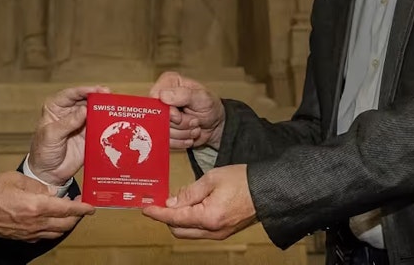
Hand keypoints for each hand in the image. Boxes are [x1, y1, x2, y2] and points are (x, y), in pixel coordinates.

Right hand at [0, 172, 95, 240]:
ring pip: (56, 232)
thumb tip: (50, 191)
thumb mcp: (14, 178)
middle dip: (77, 217)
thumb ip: (36, 185)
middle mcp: (35, 223)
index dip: (82, 208)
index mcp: (35, 206)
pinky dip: (52, 229)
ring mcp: (28, 232)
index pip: (66, 209)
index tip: (91, 207)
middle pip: (65, 224)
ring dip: (65, 224)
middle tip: (81, 207)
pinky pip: (43, 236)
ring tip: (69, 213)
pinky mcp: (21, 237)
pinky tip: (50, 221)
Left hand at [29, 85, 110, 184]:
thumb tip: (84, 109)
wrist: (48, 173)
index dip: (84, 90)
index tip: (96, 90)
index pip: (70, 94)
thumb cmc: (43, 151)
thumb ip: (68, 123)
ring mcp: (80, 123)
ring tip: (115, 106)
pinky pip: (99, 126)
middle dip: (97, 97)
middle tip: (109, 95)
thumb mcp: (51, 135)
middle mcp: (69, 112)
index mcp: (55, 107)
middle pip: (85, 100)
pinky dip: (106, 123)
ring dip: (104, 108)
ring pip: (94, 111)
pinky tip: (115, 121)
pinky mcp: (88, 135)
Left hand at [142, 164, 257, 239]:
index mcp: (208, 217)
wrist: (267, 190)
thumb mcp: (212, 179)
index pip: (175, 218)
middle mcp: (212, 231)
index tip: (146, 209)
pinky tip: (192, 205)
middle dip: (167, 217)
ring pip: (189, 232)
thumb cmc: (243, 181)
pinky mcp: (224, 232)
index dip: (158, 213)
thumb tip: (172, 202)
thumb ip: (189, 192)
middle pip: (179, 230)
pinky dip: (191, 220)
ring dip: (179, 219)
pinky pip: (200, 230)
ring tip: (178, 199)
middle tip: (162, 200)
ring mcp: (219, 234)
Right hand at [149, 71, 224, 149]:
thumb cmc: (210, 106)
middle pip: (158, 117)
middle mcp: (162, 97)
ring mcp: (162, 115)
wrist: (215, 125)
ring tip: (195, 126)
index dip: (166, 111)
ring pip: (162, 131)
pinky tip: (189, 135)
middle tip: (194, 121)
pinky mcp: (163, 129)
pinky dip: (180, 141)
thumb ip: (184, 95)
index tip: (179, 116)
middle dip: (179, 124)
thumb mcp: (202, 98)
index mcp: (169, 82)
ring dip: (182, 133)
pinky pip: (165, 140)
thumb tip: (163, 95)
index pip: (154, 98)